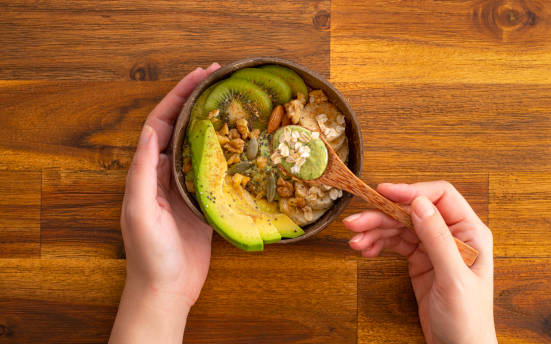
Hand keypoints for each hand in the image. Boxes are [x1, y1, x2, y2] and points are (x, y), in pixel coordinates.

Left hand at [110, 64, 220, 343]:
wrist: (166, 289)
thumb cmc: (149, 255)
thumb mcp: (139, 212)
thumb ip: (142, 173)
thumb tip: (149, 132)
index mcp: (147, 171)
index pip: (161, 122)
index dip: (179, 95)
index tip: (201, 75)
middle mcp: (164, 174)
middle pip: (180, 126)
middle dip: (197, 100)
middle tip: (221, 79)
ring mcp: (185, 186)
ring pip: (198, 144)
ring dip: (212, 122)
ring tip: (233, 102)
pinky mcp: (202, 201)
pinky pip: (214, 169)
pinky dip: (226, 152)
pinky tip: (242, 143)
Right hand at [343, 181, 496, 343]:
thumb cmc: (468, 320)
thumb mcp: (453, 278)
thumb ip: (437, 238)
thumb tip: (419, 203)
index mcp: (470, 232)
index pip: (440, 197)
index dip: (411, 191)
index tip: (384, 192)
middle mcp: (452, 235)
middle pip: (412, 211)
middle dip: (383, 214)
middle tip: (356, 221)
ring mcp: (433, 247)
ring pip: (400, 226)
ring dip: (375, 230)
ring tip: (355, 239)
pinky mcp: (419, 260)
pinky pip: (395, 244)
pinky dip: (378, 244)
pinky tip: (365, 249)